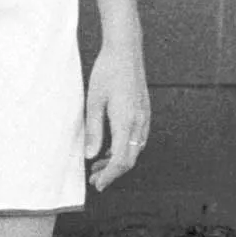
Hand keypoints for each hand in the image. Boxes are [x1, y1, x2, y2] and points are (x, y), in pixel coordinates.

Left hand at [83, 42, 150, 191]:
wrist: (125, 51)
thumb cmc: (107, 72)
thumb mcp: (93, 102)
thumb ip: (94, 131)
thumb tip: (91, 156)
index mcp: (126, 122)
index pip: (121, 160)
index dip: (110, 176)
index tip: (98, 184)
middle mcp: (139, 122)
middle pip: (130, 159)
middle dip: (113, 173)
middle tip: (95, 179)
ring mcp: (144, 117)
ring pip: (135, 149)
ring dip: (118, 161)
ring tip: (98, 165)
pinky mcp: (144, 112)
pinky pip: (137, 138)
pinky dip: (124, 148)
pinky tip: (110, 148)